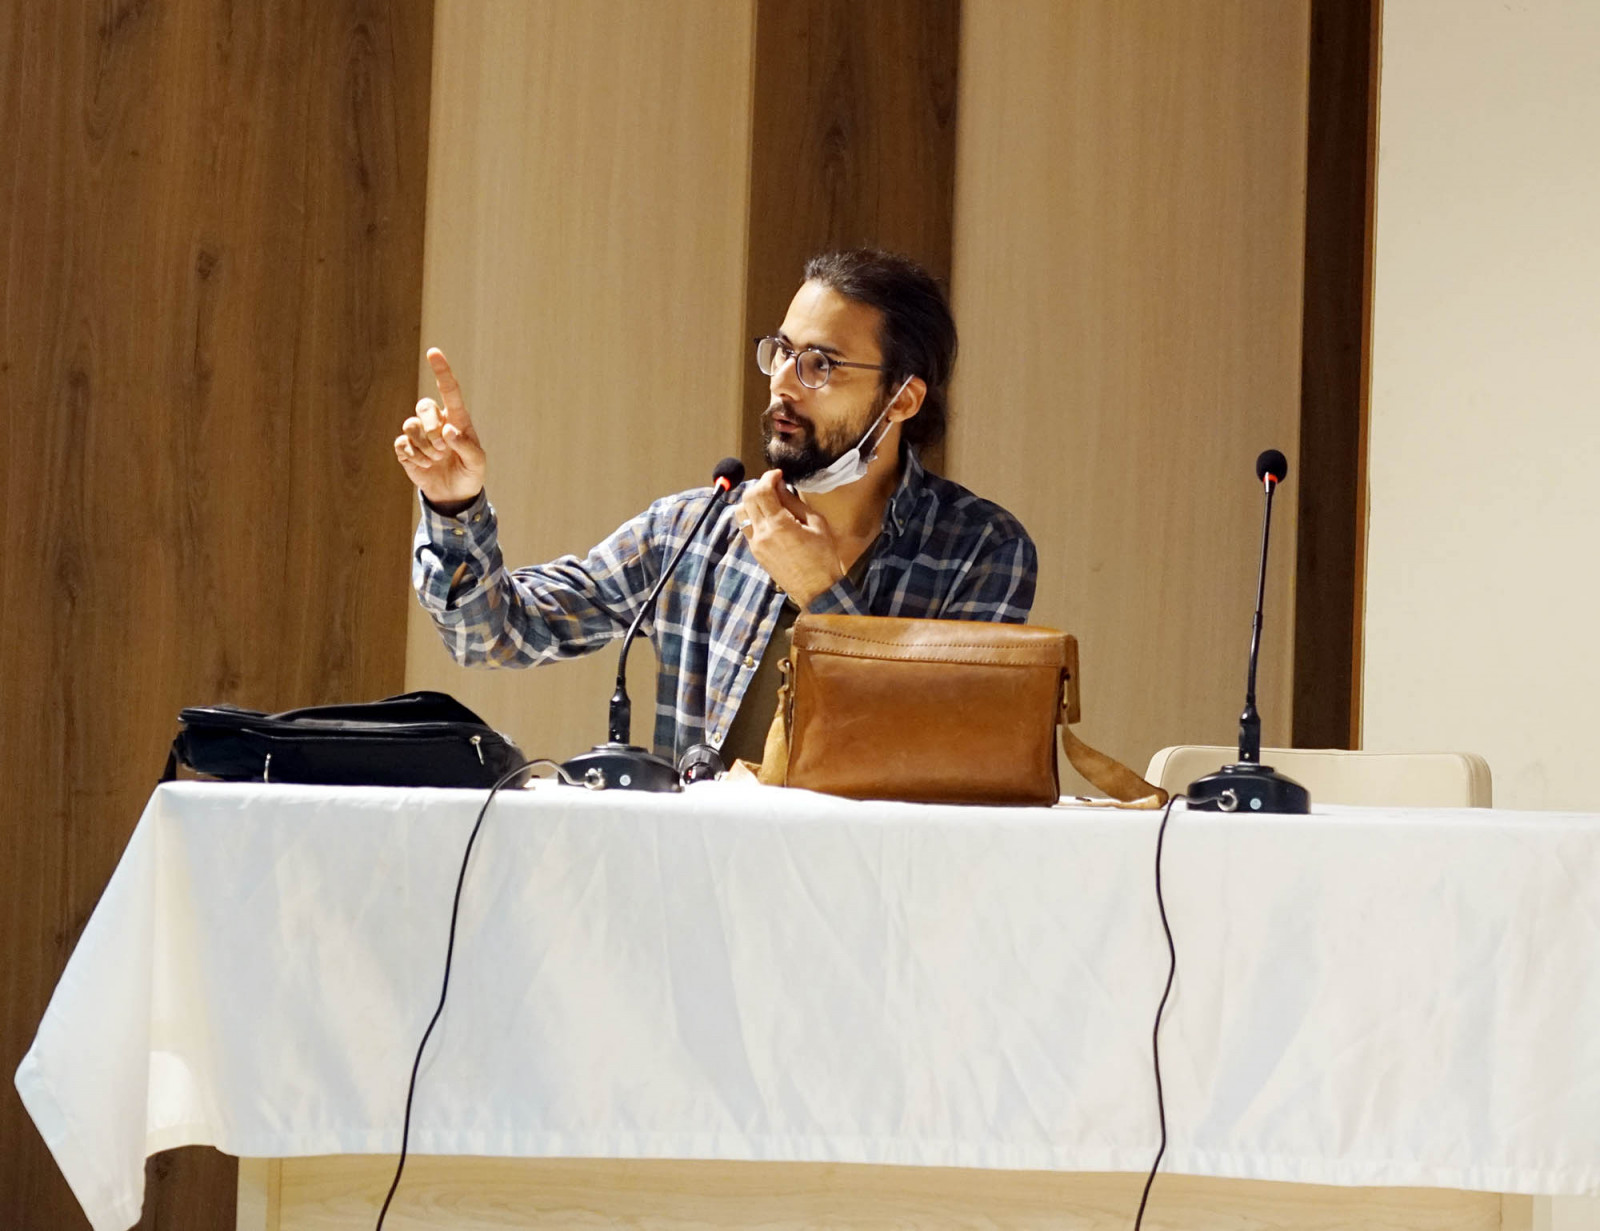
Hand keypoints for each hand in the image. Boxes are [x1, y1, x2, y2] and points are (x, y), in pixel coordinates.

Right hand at [394, 348, 486, 512]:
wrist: (454, 495)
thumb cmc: (469, 474)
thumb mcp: (477, 464)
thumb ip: (467, 446)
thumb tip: (448, 430)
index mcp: (457, 419)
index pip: (449, 390)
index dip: (441, 370)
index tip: (433, 352)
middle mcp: (436, 422)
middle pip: (424, 406)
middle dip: (430, 427)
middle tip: (442, 449)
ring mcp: (420, 434)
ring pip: (410, 425)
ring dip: (424, 446)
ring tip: (436, 459)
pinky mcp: (407, 448)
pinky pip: (402, 443)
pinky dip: (414, 457)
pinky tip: (425, 466)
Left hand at [737, 470, 844, 604]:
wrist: (817, 589)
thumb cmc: (823, 556)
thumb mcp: (816, 524)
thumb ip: (794, 502)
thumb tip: (781, 486)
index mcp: (779, 525)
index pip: (762, 491)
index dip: (769, 477)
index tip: (778, 474)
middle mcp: (762, 533)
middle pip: (747, 498)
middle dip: (759, 486)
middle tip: (774, 484)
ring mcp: (756, 544)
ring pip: (741, 513)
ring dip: (752, 502)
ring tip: (769, 501)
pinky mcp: (755, 552)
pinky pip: (747, 527)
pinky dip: (753, 516)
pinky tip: (769, 518)